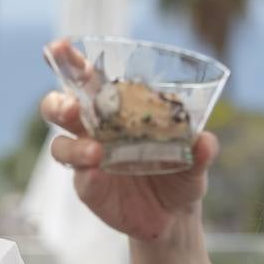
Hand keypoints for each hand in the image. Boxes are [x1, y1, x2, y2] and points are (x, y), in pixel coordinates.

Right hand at [40, 42, 218, 243]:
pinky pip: (81, 181)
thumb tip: (205, 141)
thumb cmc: (180, 173)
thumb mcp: (196, 160)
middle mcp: (94, 131)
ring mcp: (88, 161)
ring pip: (61, 147)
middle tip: (72, 107)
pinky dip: (87, 177)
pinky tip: (96, 175)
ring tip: (95, 153)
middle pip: (59, 109)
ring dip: (74, 147)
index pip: (87, 80)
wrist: (175, 216)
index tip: (59, 48)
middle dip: (58, 104)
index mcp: (116, 109)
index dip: (71, 63)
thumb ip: (200, 149)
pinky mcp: (90, 189)